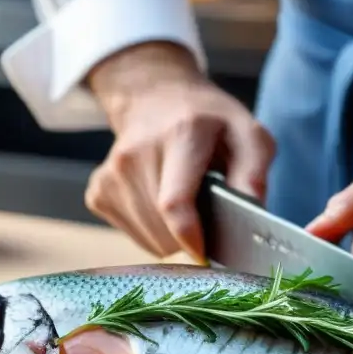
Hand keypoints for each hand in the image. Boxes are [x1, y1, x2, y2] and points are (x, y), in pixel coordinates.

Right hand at [85, 42, 275, 258]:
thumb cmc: (210, 123)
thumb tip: (253, 212)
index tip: (206, 254)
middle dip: (192, 238)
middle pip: (162, 227)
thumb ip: (254, 173)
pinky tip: (162, 206)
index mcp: (181, 135)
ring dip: (173, 237)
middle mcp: (137, 153)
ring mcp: (112, 173)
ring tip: (187, 206)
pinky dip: (153, 232)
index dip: (191, 239)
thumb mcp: (247, 135)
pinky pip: (133, 234)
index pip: (174, 203)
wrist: (156, 98)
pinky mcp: (98, 190)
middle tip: (209, 218)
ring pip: (148, 238)